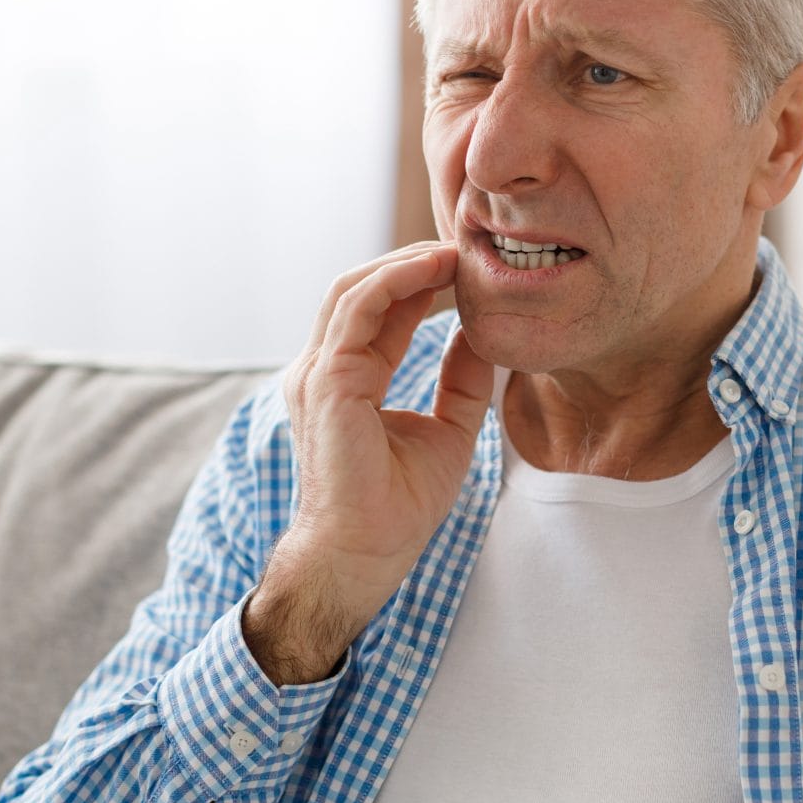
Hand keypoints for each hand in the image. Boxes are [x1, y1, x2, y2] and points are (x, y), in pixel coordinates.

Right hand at [245, 241, 494, 681]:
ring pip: (354, 287)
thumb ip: (462, 380)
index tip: (467, 268)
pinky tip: (436, 269)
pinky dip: (397, 279)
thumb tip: (484, 334)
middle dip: (413, 261)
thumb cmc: (398, 506)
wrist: (367, 555)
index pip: (379, 310)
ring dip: (407, 261)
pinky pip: (358, 308)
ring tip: (455, 252)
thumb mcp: (449, 430)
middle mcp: (324, 369)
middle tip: (465, 248)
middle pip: (362, 288)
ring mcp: (318, 372)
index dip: (421, 281)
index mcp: (345, 378)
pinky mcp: (326, 380)